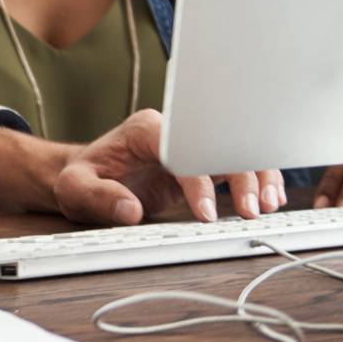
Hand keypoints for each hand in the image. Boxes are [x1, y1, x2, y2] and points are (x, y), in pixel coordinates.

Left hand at [54, 111, 284, 225]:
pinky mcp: (200, 164)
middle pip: (218, 144)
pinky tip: (267, 201)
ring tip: (265, 207)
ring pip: (234, 152)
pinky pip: (234, 166)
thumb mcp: (75, 188)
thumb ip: (98, 197)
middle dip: (240, 175)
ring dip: (255, 177)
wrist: (86, 175)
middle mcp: (173, 132)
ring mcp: (190, 146)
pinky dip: (255, 181)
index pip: (183, 148)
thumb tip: (130, 210)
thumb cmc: (81, 178)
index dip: (197, 180)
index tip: (207, 211)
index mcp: (145, 130)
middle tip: (250, 211)